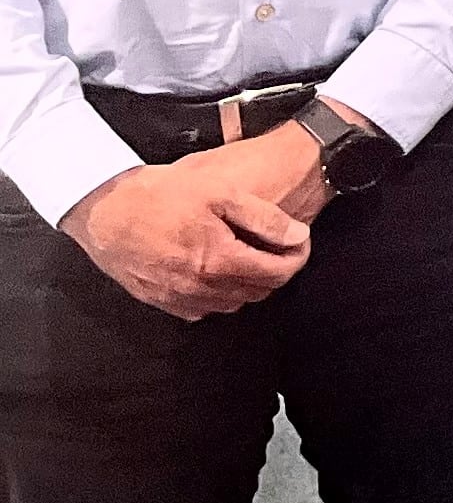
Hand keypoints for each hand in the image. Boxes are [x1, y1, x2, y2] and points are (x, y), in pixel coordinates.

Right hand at [63, 144, 312, 318]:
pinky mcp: (158, 300)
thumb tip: (297, 236)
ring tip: (247, 256)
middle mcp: (200, 287)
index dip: (297, 257)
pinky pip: (201, 309)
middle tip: (276, 247)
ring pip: (232, 303)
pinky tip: (214, 272)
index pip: (278, 273)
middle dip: (275, 271)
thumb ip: (264, 218)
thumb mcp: (220, 193)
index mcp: (219, 261)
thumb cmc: (158, 195)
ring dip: (248, 284)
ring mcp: (177, 297)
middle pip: (258, 292)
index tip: (299, 242)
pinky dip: (217, 295)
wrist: (102, 209)